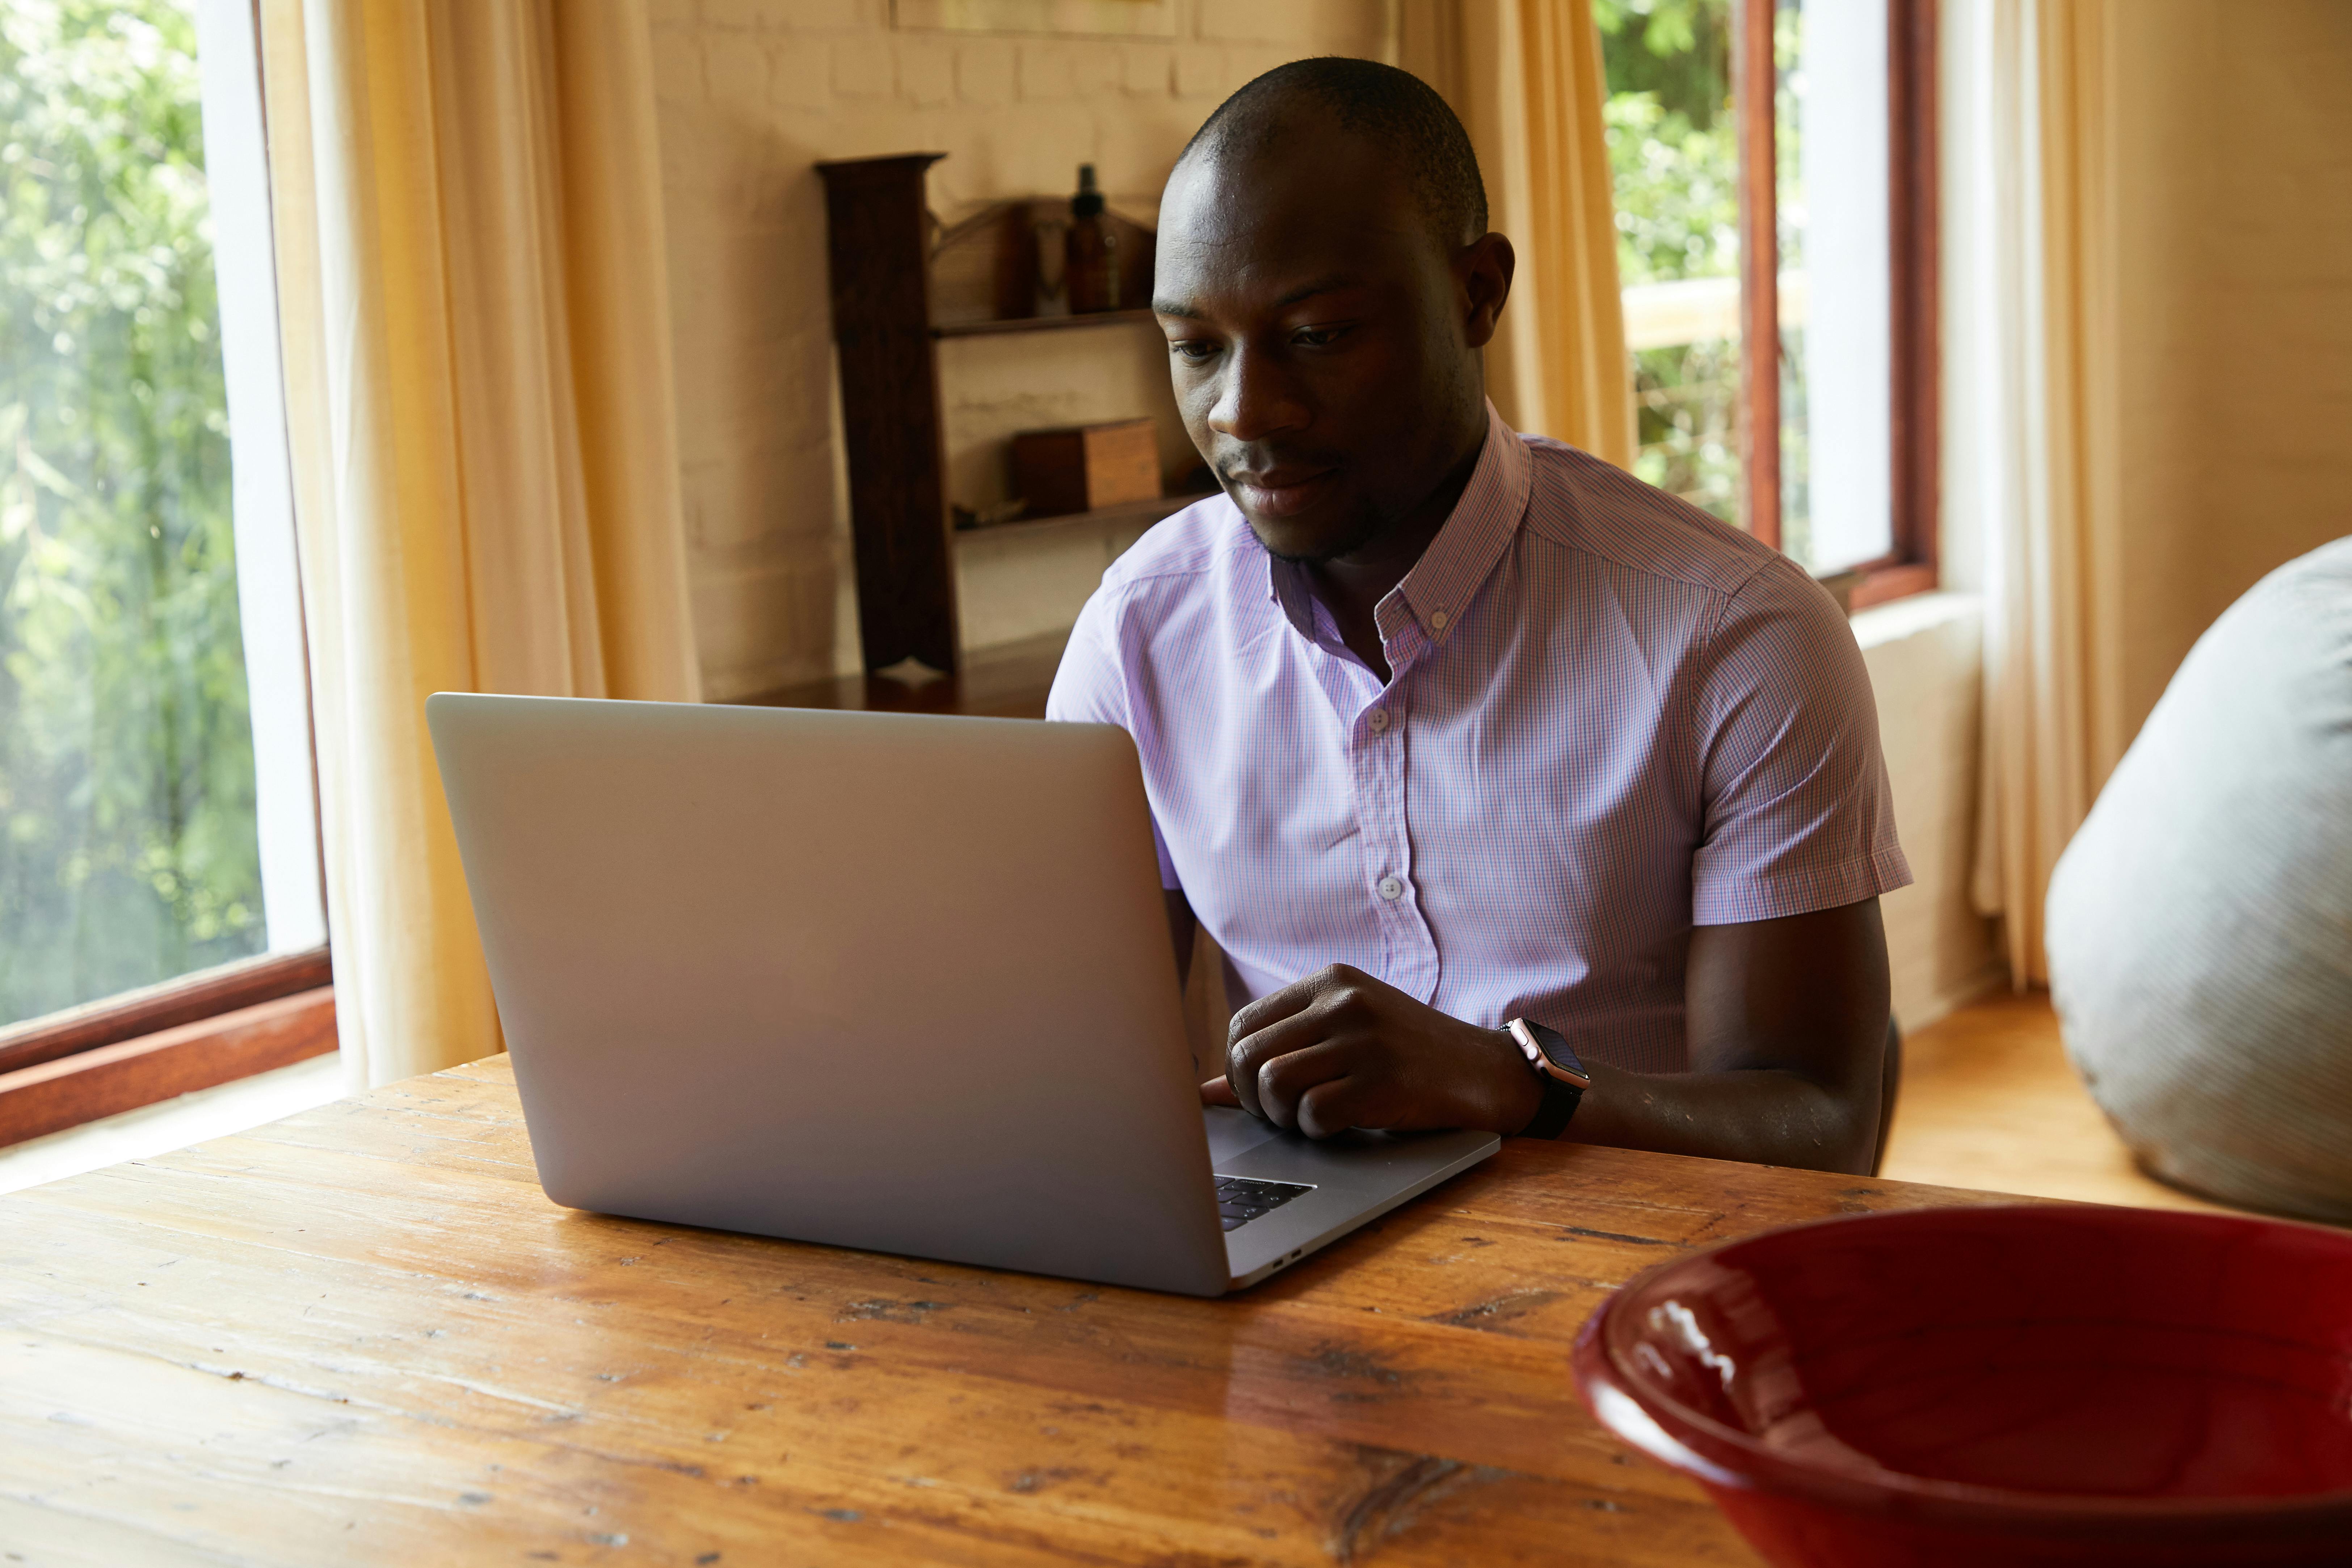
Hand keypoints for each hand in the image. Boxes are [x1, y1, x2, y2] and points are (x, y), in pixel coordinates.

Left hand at [1200, 964, 1542, 1137]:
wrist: (1488, 1072)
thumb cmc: (1408, 1058)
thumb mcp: (1346, 1036)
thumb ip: (1282, 1053)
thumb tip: (1204, 1093)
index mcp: (1329, 981)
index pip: (1243, 1024)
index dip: (1238, 1069)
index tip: (1261, 1092)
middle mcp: (1344, 1001)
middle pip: (1249, 1055)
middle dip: (1253, 1097)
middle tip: (1281, 1113)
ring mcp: (1365, 1038)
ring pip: (1273, 1083)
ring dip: (1281, 1116)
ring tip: (1309, 1119)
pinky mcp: (1385, 1080)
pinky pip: (1314, 1113)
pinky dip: (1317, 1130)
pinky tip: (1341, 1126)